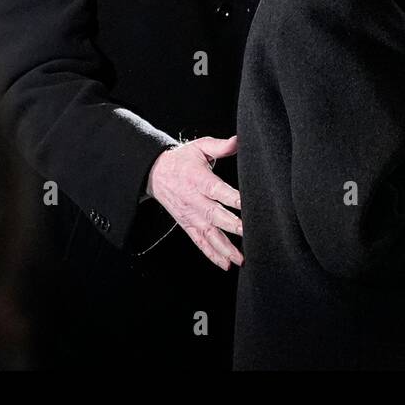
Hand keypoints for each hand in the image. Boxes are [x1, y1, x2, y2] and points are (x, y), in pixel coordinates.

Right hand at [148, 134, 243, 270]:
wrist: (155, 174)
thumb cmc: (181, 160)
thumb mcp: (199, 147)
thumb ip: (220, 146)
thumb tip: (239, 140)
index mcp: (198, 180)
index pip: (217, 190)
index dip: (232, 198)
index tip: (246, 205)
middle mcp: (194, 201)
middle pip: (215, 215)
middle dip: (232, 225)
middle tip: (249, 233)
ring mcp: (191, 216)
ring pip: (209, 234)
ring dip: (225, 248)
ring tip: (240, 258)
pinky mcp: (188, 226)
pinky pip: (200, 242)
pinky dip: (212, 255)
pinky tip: (225, 264)